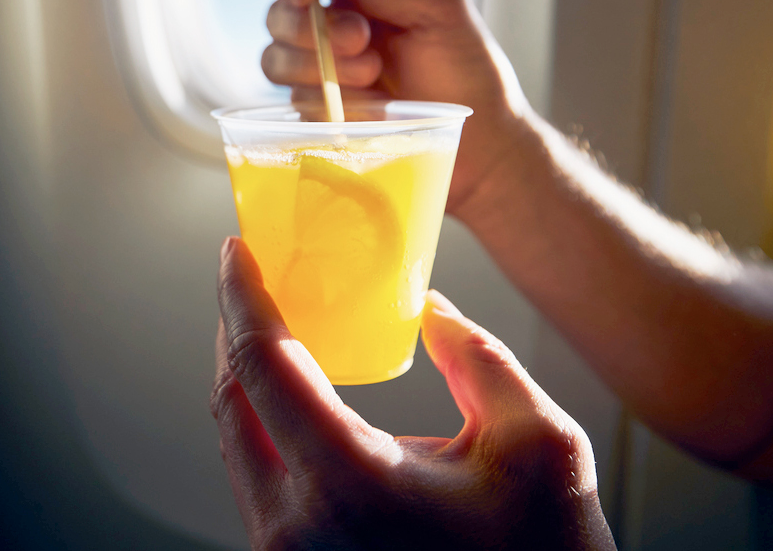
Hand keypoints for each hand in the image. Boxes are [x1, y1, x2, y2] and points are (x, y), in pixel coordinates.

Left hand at [211, 237, 614, 550]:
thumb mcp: (540, 446)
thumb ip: (481, 360)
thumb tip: (430, 310)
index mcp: (347, 484)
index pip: (262, 364)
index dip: (241, 296)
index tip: (237, 250)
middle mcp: (294, 528)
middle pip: (232, 402)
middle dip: (237, 330)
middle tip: (257, 280)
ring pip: (238, 444)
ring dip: (250, 378)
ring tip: (277, 328)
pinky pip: (258, 480)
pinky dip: (266, 424)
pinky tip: (294, 396)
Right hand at [263, 0, 531, 212]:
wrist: (487, 147)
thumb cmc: (470, 70)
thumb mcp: (434, 8)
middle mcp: (329, 31)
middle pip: (276, 16)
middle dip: (313, 28)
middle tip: (365, 40)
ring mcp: (321, 78)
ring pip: (274, 61)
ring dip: (321, 68)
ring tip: (376, 78)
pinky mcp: (321, 121)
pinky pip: (296, 106)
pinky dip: (331, 105)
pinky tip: (374, 109)